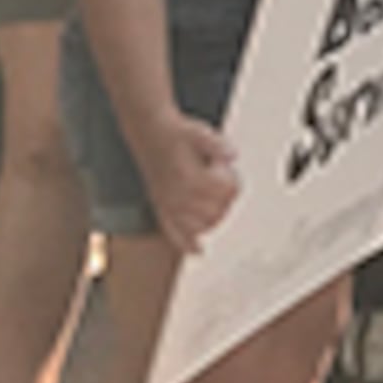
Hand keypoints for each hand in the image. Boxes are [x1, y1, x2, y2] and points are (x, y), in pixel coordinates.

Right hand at [140, 111, 238, 255]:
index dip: (231, 179)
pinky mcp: (161, 206)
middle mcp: (178, 196)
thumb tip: (233, 155)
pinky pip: (173, 232)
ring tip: (215, 201)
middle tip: (221, 178)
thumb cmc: (175, 133)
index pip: (224, 193)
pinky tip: (197, 250)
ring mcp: (169, 204)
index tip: (224, 167)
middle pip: (217, 212)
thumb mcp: (200, 133)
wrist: (149, 131)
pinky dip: (186, 243)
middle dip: (225, 198)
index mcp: (188, 180)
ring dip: (213, 219)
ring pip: (199, 226)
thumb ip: (218, 145)